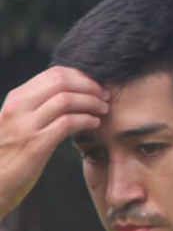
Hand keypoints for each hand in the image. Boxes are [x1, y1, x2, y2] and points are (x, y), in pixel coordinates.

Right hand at [0, 66, 108, 219]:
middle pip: (62, 81)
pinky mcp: (35, 145)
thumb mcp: (17, 123)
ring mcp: (25, 126)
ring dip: (92, 102)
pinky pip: (67, 123)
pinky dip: (86, 120)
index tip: (96, 87)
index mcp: (16, 99)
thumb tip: (67, 97)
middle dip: (90, 86)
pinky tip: (94, 124)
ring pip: (66, 99)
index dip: (82, 77)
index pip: (54, 74)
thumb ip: (36, 108)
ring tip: (103, 110)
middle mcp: (18, 108)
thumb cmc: (7, 156)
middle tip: (105, 97)